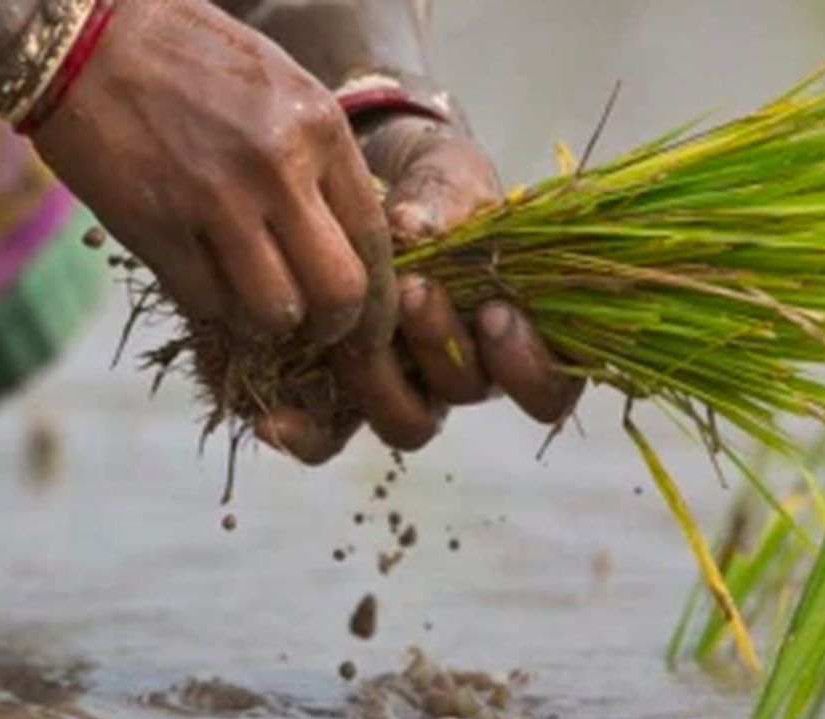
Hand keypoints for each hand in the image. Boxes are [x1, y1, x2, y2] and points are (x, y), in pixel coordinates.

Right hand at [31, 0, 394, 346]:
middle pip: (338, 290)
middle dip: (335, 325)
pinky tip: (203, 280)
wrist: (85, 37)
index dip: (378, 294)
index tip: (368, 321)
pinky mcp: (156, 228)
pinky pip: (206, 302)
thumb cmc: (190, 58)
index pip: (375, 237)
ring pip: (274, 310)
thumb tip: (353, 237)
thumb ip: (321, 160)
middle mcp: (278, 169)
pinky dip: (210, 306)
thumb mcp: (282, 89)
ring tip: (253, 303)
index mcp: (319, 129)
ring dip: (267, 320)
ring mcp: (216, 202)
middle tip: (317, 329)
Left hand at [255, 115, 583, 463]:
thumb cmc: (434, 188)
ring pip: (404, 421)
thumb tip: (414, 230)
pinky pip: (330, 436)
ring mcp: (404, 387)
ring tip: (356, 320)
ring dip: (382, 380)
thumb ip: (448, 199)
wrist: (372, 187)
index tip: (498, 314)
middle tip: (415, 290)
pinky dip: (305, 431)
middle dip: (441, 347)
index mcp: (514, 335)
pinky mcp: (344, 394)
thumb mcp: (451, 176)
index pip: (549, 388)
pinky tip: (276, 415)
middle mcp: (463, 371)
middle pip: (464, 396)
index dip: (531, 369)